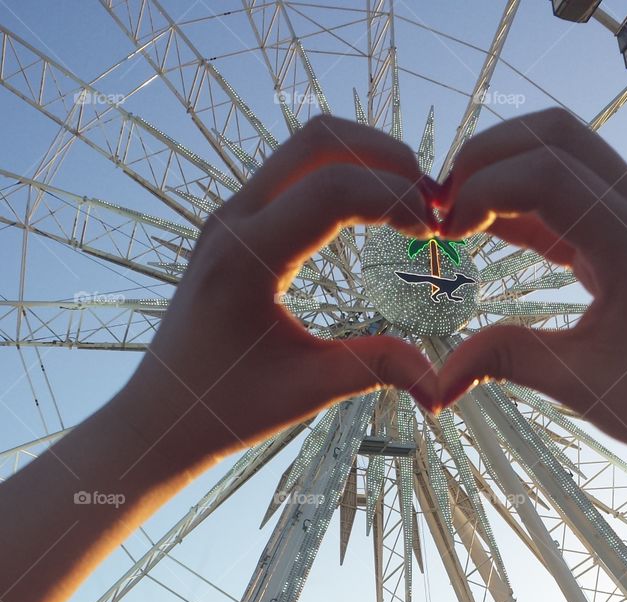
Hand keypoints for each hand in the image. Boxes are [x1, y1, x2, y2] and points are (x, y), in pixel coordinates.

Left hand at [127, 115, 439, 464]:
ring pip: (305, 147)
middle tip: (434, 203)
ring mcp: (230, 216)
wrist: (162, 413)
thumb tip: (440, 387)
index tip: (436, 232)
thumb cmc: (227, 408)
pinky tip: (375, 212)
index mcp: (246, 258)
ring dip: (364, 161)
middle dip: (386, 158)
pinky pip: (292, 173)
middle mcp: (232, 221)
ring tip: (412, 204)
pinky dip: (340, 176)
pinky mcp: (235, 223)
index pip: (332, 191)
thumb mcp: (306, 390)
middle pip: (318, 140)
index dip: (396, 198)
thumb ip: (374, 370)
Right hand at [434, 109, 626, 490]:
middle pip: (557, 137)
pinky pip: (572, 190)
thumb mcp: (580, 385)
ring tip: (456, 217)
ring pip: (565, 150)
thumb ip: (507, 361)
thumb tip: (436, 380)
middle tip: (439, 208)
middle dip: (487, 158)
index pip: (548, 176)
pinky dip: (523, 200)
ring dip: (504, 170)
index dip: (483, 189)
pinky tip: (484, 230)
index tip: (442, 231)